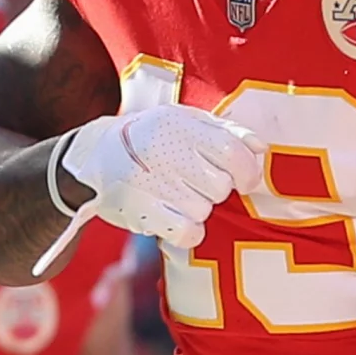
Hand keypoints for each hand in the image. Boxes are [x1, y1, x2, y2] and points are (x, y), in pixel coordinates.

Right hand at [32, 103, 264, 275]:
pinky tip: (175, 218)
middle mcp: (163, 150)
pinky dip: (188, 232)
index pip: (232, 152)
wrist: (93, 158)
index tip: (246, 180)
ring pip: (205, 211)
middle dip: (216, 189)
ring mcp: (149, 183)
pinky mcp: (140, 213)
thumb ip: (227, 131)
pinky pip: (188, 233)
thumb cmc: (152, 137)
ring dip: (198, 209)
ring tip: (176, 194)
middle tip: (195, 182)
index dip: (248, 171)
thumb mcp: (185, 120)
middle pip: (220, 186)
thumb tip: (262, 148)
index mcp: (178, 123)